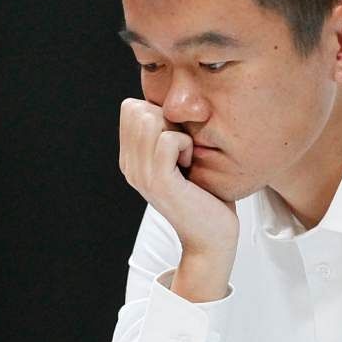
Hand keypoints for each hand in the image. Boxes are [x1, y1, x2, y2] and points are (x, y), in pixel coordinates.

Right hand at [118, 98, 238, 298]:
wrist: (211, 238)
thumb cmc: (206, 197)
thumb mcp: (181, 159)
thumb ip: (168, 134)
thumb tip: (171, 103)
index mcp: (131, 159)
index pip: (131, 108)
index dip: (159, 112)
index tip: (177, 139)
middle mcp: (130, 166)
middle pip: (137, 109)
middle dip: (167, 118)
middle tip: (183, 147)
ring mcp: (141, 174)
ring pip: (149, 119)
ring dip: (177, 131)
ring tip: (186, 156)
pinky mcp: (159, 182)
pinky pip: (168, 139)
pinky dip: (186, 145)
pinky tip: (191, 164)